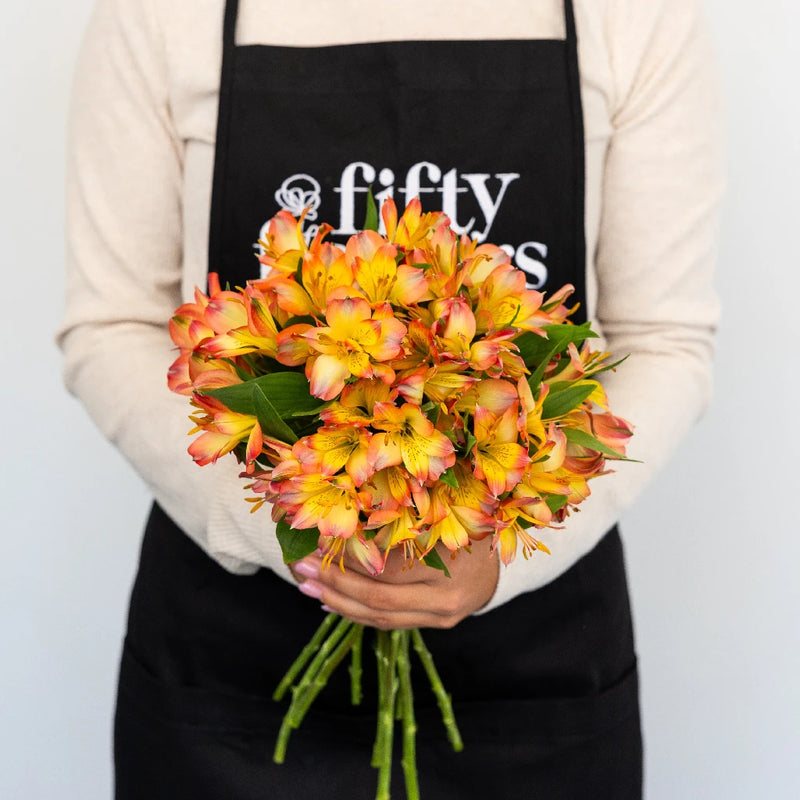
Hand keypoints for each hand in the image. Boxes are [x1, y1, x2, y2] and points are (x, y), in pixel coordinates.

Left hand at [291, 537, 498, 629]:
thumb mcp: (439, 515)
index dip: (348, 559)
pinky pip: (389, 623)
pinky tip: (331, 602)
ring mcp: (442, 618)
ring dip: (339, 602)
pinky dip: (357, 612)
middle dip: (334, 584)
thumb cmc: (469, 523)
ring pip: (380, 618)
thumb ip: (400, 522)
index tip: (317, 543)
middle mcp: (446, 601)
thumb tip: (343, 520)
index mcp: (448, 567)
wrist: (503, 555)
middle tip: (299, 569)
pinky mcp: (436, 624)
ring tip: (307, 587)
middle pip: (378, 600)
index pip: (386, 571)